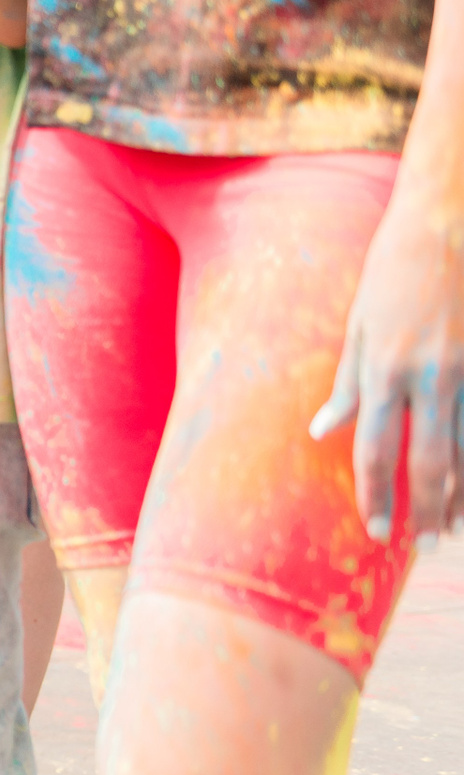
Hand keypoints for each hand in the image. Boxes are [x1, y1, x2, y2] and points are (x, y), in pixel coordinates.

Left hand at [310, 189, 463, 545]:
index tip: (375, 530)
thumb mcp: (356, 327)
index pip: (375, 451)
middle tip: (419, 548)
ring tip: (452, 530)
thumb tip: (324, 433)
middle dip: (423, 511)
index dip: (375, 496)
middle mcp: (430, 378)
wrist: (450, 226)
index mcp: (383, 370)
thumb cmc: (394, 274)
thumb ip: (345, 386)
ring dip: (461, 494)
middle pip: (428, 464)